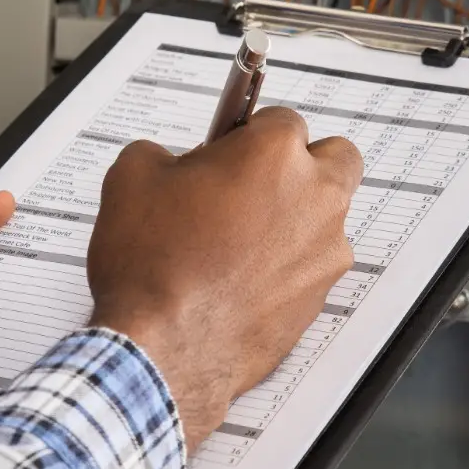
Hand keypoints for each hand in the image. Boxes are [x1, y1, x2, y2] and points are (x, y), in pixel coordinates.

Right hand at [87, 107, 361, 448]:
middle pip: (336, 158)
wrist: (162, 349)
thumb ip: (164, 154)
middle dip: (304, 164)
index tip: (230, 150)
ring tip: (241, 242)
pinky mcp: (319, 298)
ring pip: (327, 218)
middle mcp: (314, 197)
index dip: (250, 134)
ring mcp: (324, 252)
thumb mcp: (132, 177)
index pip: (283, 119)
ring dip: (296, 220)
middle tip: (257, 182)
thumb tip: (173, 163)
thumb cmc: (154, 267)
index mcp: (275, 153)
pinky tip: (242, 280)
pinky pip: (313, 268)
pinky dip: (288, 268)